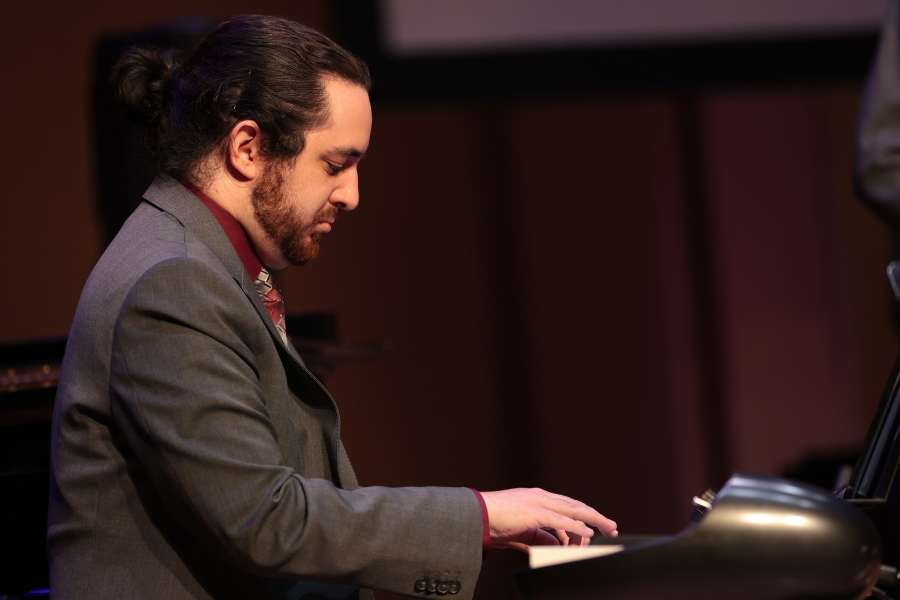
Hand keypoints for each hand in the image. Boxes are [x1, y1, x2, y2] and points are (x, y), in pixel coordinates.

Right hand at [480, 488, 617, 551]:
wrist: (475, 515)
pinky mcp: (533, 512)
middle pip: (575, 505)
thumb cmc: (493, 522)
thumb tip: (556, 545)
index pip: (568, 506)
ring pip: (573, 510)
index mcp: (537, 498)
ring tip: (607, 529)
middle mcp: (540, 496)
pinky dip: (576, 526)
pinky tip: (587, 533)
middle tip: (612, 527)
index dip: (585, 515)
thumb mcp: (522, 532)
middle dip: (595, 516)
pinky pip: (560, 520)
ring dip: (593, 519)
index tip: (598, 526)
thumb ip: (540, 537)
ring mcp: (537, 502)